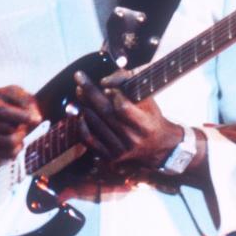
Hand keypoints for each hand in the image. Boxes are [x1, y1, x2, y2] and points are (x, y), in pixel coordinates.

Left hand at [73, 70, 188, 169]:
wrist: (156, 146)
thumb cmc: (150, 118)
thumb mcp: (147, 100)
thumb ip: (130, 86)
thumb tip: (105, 82)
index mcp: (145, 125)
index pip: (123, 108)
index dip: (111, 93)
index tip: (104, 82)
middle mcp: (132, 139)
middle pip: (106, 113)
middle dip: (90, 93)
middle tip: (80, 79)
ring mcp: (120, 150)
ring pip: (95, 124)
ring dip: (84, 105)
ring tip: (80, 92)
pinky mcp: (110, 156)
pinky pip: (89, 140)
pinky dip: (81, 125)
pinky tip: (79, 113)